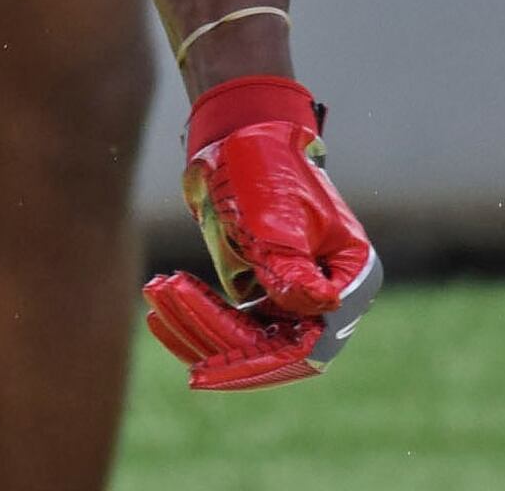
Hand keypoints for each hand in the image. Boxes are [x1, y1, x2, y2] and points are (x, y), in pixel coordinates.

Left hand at [143, 76, 378, 390]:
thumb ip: (291, 262)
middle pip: (274, 347)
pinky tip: (158, 307)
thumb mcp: (276, 213)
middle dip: (217, 344)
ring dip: (197, 327)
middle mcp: (326, 290)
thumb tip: (317, 309)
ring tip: (155, 295)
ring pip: (248, 336)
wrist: (238, 132)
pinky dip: (196, 316)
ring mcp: (292, 290)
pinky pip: (232, 319)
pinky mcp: (262, 283)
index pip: (306, 341)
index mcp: (349, 275)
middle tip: (164, 324)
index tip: (205, 372)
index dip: (257, 362)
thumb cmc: (264, 162)